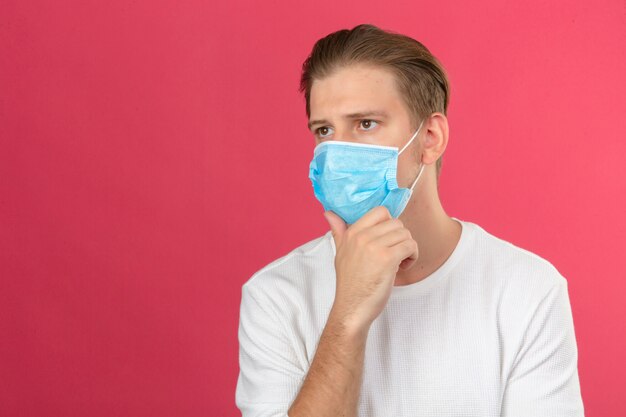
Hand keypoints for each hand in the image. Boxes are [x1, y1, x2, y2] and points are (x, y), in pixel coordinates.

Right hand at [324, 206, 418, 333]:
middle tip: (395, 254)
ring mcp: (374, 247)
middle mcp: (362, 236)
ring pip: (405, 234)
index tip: (387, 240)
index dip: (389, 225)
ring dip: (408, 248)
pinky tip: (402, 267)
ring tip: (399, 262)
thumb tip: (328, 213)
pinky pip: (410, 246)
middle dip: (401, 238)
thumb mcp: (340, 253)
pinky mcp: (387, 259)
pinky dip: (412, 257)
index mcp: (351, 233)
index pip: (380, 211)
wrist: (351, 308)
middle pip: (396, 223)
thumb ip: (338, 231)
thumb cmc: (349, 283)